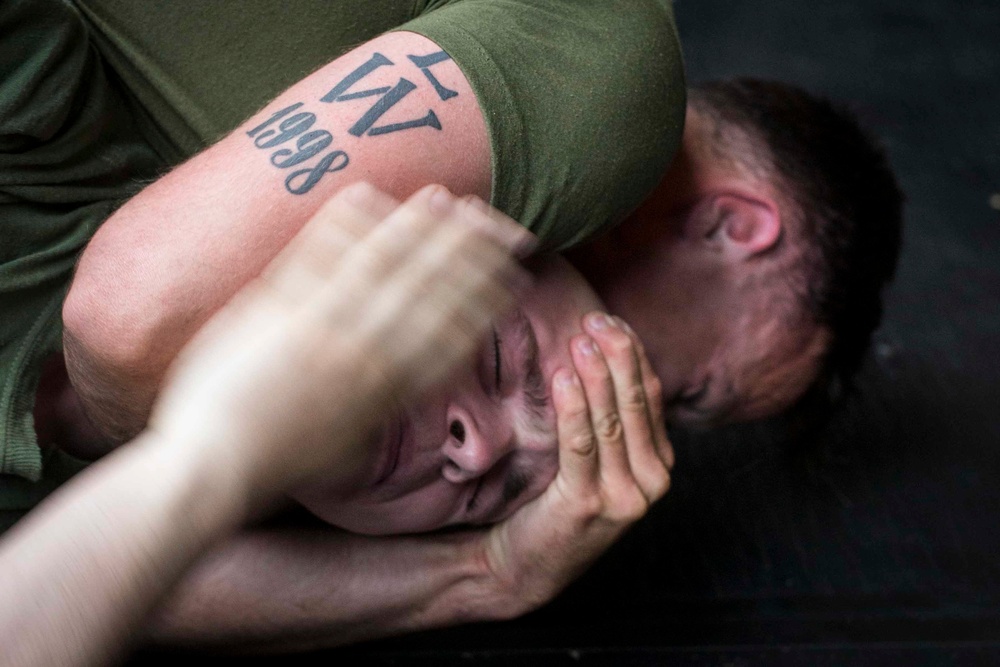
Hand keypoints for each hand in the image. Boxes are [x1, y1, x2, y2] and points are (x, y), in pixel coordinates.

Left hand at [149, 183, 533, 497]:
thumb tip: (406, 385)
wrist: (209, 468)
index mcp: (385, 390)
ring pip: (382, 262)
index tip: (511, 273)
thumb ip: (381, 410)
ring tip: (444, 196)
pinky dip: (345, 221)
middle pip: (428, 287)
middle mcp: (362, 351)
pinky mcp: (274, 305)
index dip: (486, 297)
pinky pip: (317, 253)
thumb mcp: (346, 448)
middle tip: (497, 221)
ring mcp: (318, 323)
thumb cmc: (276, 465)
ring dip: (418, 225)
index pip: (451, 332)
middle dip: (469, 250)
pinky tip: (368, 194)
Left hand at [478, 311, 672, 615]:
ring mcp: (623, 496)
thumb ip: (610, 419)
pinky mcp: (587, 504)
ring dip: (595, 376)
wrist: (526, 564)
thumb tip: (600, 351)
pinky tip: (562, 380)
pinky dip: (572, 410)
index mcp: (659, 463)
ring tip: (579, 340)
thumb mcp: (598, 460)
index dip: (631, 353)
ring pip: (611, 420)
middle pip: (635, 402)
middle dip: (617, 354)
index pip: (649, 395)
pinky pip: (581, 446)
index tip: (608, 318)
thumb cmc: (559, 502)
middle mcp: (651, 480)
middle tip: (594, 318)